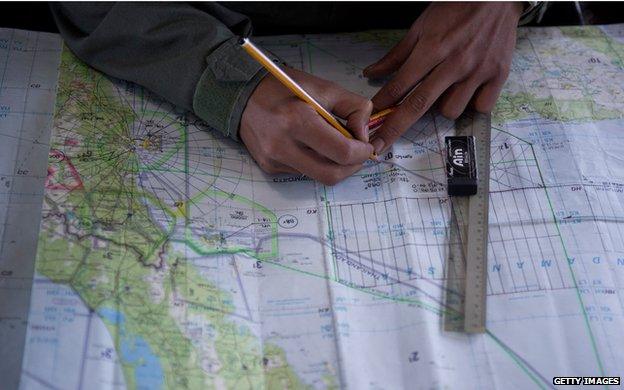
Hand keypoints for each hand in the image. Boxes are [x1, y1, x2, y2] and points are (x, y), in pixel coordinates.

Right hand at [240, 68, 373, 184]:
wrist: (242, 95)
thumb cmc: (284, 88)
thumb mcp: (324, 88)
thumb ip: (354, 107)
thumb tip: (364, 135)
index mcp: (298, 121)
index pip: (342, 152)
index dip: (362, 152)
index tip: (366, 145)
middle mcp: (283, 145)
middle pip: (331, 175)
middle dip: (352, 167)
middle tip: (358, 155)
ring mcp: (274, 160)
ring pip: (318, 177)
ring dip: (335, 166)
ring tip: (336, 147)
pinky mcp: (269, 167)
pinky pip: (303, 173)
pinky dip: (316, 163)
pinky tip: (312, 147)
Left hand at [363, 2, 522, 153]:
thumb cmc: (455, 8)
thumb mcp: (421, 26)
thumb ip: (396, 54)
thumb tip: (370, 73)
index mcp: (432, 48)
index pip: (400, 85)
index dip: (382, 107)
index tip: (368, 125)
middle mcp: (454, 63)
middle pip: (419, 105)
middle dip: (395, 128)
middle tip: (380, 145)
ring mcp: (478, 71)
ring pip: (450, 110)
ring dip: (442, 107)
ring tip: (445, 90)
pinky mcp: (499, 76)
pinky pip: (480, 107)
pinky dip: (472, 104)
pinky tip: (468, 91)